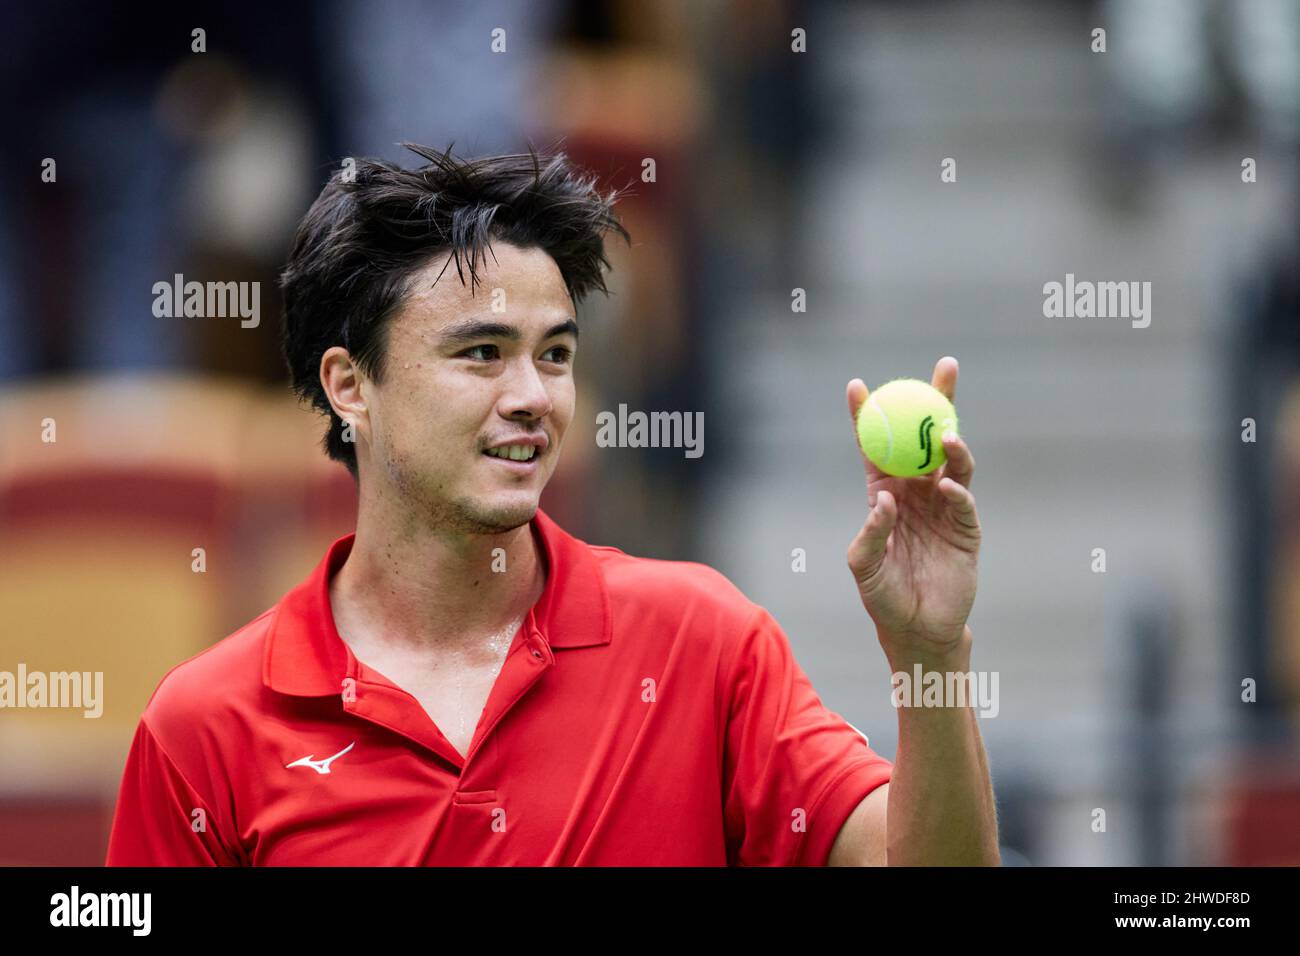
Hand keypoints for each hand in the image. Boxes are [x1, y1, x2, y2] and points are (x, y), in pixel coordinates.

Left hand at [846, 356, 980, 661]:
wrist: (919, 630)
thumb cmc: (883, 597)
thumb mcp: (864, 566)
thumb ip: (870, 534)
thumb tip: (885, 502)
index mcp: (884, 494)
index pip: (875, 447)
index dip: (867, 416)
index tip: (857, 385)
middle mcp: (916, 493)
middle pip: (925, 439)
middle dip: (935, 401)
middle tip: (944, 367)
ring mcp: (944, 508)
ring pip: (952, 462)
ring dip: (951, 444)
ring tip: (945, 434)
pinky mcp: (966, 529)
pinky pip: (963, 502)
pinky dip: (956, 491)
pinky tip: (947, 486)